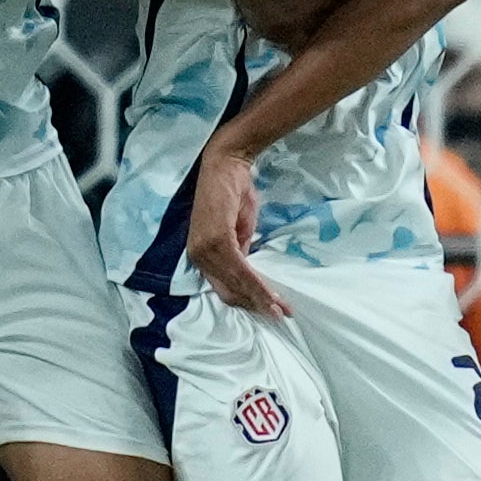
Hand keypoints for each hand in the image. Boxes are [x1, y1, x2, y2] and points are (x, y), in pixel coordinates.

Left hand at [183, 132, 286, 318]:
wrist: (226, 164)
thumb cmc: (232, 193)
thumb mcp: (237, 230)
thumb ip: (239, 253)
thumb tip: (247, 273)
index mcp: (201, 255)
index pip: (224, 288)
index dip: (247, 301)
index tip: (269, 311)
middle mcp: (198, 256)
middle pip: (230, 291)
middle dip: (257, 305)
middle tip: (280, 316)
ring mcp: (205, 249)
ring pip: (237, 283)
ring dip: (261, 298)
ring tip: (282, 309)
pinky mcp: (216, 240)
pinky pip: (240, 269)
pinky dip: (257, 284)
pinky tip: (272, 295)